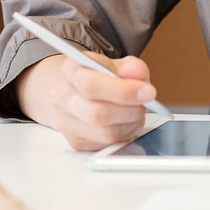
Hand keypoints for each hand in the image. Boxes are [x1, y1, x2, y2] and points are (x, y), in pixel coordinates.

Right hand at [15, 53, 155, 150]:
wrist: (80, 91)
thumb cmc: (100, 77)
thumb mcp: (116, 64)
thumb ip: (131, 67)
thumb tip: (137, 72)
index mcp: (70, 71)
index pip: (91, 85)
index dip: (123, 91)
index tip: (147, 92)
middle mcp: (62, 97)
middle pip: (96, 113)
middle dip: (130, 111)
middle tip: (145, 104)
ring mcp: (66, 122)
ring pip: (104, 133)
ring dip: (130, 124)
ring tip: (137, 112)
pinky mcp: (76, 141)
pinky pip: (107, 144)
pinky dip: (125, 135)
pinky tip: (127, 122)